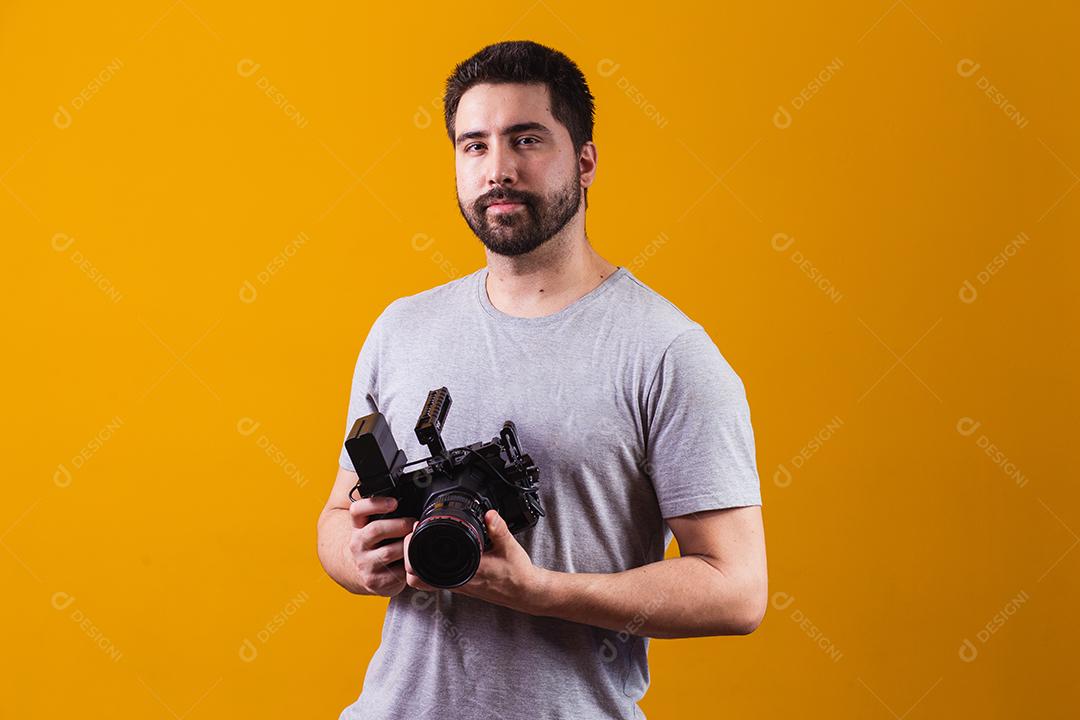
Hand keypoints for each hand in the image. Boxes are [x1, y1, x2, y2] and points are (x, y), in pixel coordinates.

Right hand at [347, 496, 416, 595]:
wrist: (363, 573)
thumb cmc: (378, 545)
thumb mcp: (377, 526)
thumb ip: (389, 515)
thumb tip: (417, 503)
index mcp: (358, 526)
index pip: (357, 510)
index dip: (375, 504)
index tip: (394, 502)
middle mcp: (357, 544)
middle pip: (376, 529)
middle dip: (400, 525)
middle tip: (413, 524)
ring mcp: (364, 564)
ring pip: (388, 553)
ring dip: (406, 547)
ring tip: (415, 543)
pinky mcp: (374, 581)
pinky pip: (397, 572)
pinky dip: (409, 567)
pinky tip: (412, 562)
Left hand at [403, 509, 544, 612]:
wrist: (525, 592)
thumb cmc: (517, 574)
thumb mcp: (509, 547)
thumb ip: (498, 529)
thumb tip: (489, 514)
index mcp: (463, 573)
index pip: (421, 572)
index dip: (411, 552)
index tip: (414, 532)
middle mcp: (456, 582)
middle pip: (414, 577)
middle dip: (407, 556)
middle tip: (413, 535)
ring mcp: (456, 585)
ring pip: (423, 579)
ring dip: (417, 562)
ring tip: (420, 541)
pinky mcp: (461, 584)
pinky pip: (435, 578)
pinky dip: (429, 566)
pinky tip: (436, 552)